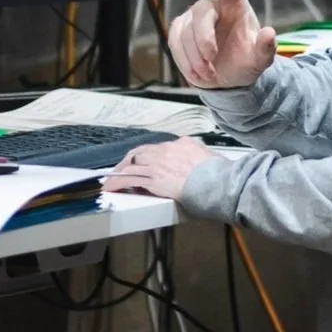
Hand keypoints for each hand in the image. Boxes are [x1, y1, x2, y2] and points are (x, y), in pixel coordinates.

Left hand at [103, 137, 217, 202]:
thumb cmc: (221, 175)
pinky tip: (110, 187)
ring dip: (119, 172)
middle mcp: (168, 149)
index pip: (161, 148)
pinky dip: (117, 182)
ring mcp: (159, 163)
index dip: (151, 156)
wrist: (218, 181)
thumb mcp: (214, 159)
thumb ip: (205, 159)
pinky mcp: (154, 177)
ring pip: (132, 163)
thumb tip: (208, 163)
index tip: (147, 163)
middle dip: (130, 160)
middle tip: (122, 169)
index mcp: (184, 144)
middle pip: (142, 152)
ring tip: (111, 180)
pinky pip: (129, 178)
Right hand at [167, 0, 276, 88]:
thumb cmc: (245, 60)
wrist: (228, 77)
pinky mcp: (178, 31)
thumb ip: (265, 48)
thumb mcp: (260, 59)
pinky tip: (198, 72)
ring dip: (196, 58)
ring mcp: (193, 18)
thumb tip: (269, 34)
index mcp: (235, 6)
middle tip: (211, 60)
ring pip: (185, 33)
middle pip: (201, 14)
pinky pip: (175, 43)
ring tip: (210, 72)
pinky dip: (186, 62)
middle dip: (203, 39)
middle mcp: (212, 7)